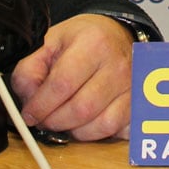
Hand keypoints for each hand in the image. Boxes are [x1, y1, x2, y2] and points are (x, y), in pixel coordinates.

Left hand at [8, 14, 135, 140]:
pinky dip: (96, 133)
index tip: (30, 113)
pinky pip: (117, 131)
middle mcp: (117, 65)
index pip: (62, 84)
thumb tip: (28, 98)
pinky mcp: (139, 104)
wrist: (116, 34)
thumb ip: (30, 68)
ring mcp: (133, 86)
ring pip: (101, 125)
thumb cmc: (82, 40)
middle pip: (81, 109)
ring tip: (63, 119)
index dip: (41, 105)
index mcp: (93, 43)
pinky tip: (84, 123)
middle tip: (44, 119)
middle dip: (55, 121)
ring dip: (75, 130)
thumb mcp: (49, 42)